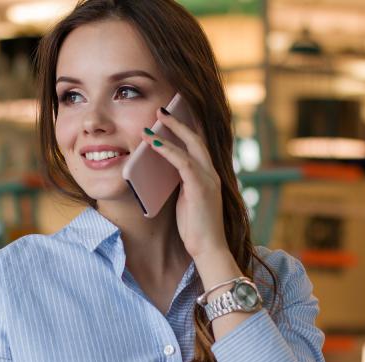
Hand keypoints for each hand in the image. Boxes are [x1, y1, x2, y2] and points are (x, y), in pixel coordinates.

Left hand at [141, 108, 228, 259]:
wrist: (208, 249)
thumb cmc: (194, 228)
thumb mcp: (184, 200)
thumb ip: (179, 183)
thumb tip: (161, 170)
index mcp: (208, 176)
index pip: (198, 146)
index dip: (186, 129)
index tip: (171, 117)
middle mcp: (211, 173)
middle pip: (197, 138)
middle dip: (179, 122)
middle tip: (161, 110)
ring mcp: (208, 179)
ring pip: (191, 146)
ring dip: (171, 131)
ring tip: (154, 120)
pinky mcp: (201, 187)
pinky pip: (182, 162)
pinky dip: (167, 150)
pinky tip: (153, 143)